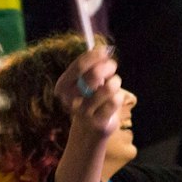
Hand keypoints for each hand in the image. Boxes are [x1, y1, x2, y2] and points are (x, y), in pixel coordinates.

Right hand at [50, 46, 127, 181]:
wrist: (88, 131)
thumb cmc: (89, 100)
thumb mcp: (85, 82)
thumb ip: (91, 67)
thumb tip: (104, 50)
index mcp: (63, 87)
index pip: (79, 66)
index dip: (94, 56)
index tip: (105, 52)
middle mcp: (70, 100)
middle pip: (94, 75)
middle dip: (108, 67)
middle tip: (112, 67)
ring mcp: (83, 113)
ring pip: (108, 88)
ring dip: (115, 83)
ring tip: (113, 86)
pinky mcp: (98, 123)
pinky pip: (115, 102)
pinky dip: (118, 98)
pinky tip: (114, 101)